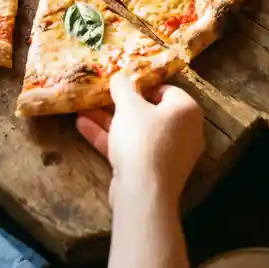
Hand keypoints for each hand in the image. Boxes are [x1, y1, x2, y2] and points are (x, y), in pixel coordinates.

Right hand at [77, 75, 203, 203]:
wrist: (143, 191)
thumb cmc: (142, 139)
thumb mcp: (128, 106)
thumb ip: (123, 87)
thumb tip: (120, 76)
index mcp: (186, 111)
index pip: (166, 90)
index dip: (142, 86)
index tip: (121, 85)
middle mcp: (183, 131)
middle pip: (149, 112)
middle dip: (120, 105)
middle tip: (100, 96)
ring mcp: (168, 154)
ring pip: (136, 132)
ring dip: (109, 121)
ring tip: (83, 109)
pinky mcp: (152, 171)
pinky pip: (131, 149)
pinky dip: (110, 139)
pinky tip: (82, 127)